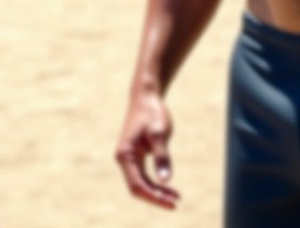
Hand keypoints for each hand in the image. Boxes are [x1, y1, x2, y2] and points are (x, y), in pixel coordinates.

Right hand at [115, 89, 179, 209]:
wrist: (146, 96)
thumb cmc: (152, 112)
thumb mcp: (160, 133)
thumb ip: (162, 156)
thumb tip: (165, 180)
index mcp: (125, 154)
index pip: (137, 185)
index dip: (154, 197)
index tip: (171, 202)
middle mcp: (123, 158)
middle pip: (138, 187)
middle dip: (156, 197)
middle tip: (176, 201)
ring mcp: (128, 157)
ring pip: (141, 183)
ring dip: (157, 191)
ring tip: (176, 197)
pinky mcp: (134, 155)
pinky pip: (143, 175)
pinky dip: (155, 183)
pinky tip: (168, 186)